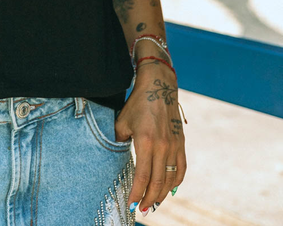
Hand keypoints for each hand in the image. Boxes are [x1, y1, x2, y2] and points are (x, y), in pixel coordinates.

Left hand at [114, 64, 186, 213]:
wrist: (159, 86)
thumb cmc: (138, 103)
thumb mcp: (123, 121)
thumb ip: (119, 141)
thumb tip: (116, 157)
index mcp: (146, 142)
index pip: (142, 176)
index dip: (137, 193)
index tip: (131, 204)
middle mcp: (163, 146)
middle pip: (158, 182)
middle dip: (150, 199)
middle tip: (143, 210)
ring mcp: (174, 145)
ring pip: (171, 179)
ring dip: (163, 194)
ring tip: (154, 204)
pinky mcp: (181, 143)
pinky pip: (181, 168)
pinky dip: (177, 182)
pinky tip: (170, 190)